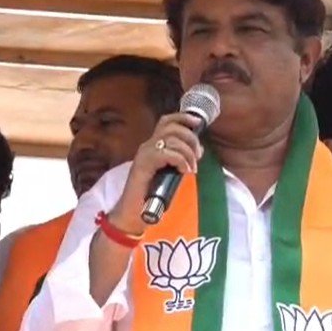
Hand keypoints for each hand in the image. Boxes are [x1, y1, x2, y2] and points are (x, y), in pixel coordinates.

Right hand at [109, 113, 203, 233]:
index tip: (198, 123)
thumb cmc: (151, 195)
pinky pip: (166, 154)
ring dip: (188, 152)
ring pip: (171, 140)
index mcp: (153, 145)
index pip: (167, 121)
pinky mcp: (143, 164)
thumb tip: (198, 151)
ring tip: (192, 168)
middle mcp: (147, 146)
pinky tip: (184, 171)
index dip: (183, 118)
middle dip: (191, 138)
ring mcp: (144, 154)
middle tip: (198, 155)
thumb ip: (180, 160)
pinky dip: (180, 160)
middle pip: (172, 127)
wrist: (133, 212)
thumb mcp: (170, 172)